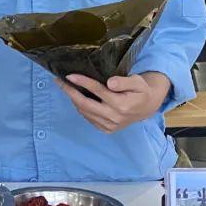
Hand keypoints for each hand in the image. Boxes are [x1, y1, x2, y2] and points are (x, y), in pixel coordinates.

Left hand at [55, 73, 170, 132]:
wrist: (147, 107)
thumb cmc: (140, 91)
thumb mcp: (137, 82)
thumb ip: (124, 81)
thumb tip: (110, 83)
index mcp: (122, 105)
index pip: (98, 91)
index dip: (82, 82)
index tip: (69, 75)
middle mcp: (114, 117)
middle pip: (85, 104)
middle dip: (70, 92)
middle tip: (59, 81)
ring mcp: (110, 126)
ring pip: (85, 112)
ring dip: (73, 99)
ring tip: (66, 87)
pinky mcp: (107, 129)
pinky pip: (88, 118)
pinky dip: (80, 108)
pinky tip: (77, 98)